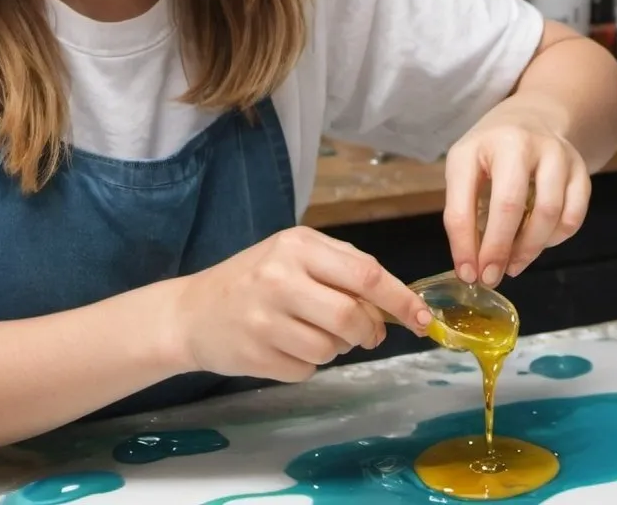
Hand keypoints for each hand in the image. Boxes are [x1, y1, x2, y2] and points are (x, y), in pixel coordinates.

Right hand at [172, 227, 430, 383]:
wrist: (193, 311)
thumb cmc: (254, 278)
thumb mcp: (294, 255)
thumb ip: (343, 269)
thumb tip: (395, 304)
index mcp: (297, 245)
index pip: (365, 273)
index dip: (400, 299)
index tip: (423, 319)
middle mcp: (280, 278)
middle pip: (351, 316)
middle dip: (369, 331)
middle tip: (366, 333)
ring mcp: (265, 319)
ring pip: (332, 348)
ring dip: (336, 348)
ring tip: (311, 331)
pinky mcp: (257, 355)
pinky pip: (307, 370)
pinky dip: (308, 363)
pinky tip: (285, 345)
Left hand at [443, 105, 591, 287]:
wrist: (534, 117)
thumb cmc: (491, 150)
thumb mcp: (464, 168)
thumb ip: (463, 212)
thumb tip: (470, 266)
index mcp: (479, 145)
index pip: (464, 201)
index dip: (464, 243)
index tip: (467, 274)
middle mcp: (520, 144)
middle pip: (510, 205)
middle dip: (499, 249)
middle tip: (491, 277)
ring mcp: (556, 154)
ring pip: (549, 213)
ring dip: (529, 249)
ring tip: (512, 264)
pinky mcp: (581, 170)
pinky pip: (573, 216)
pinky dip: (555, 238)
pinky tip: (538, 242)